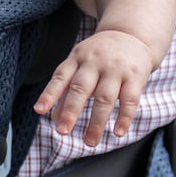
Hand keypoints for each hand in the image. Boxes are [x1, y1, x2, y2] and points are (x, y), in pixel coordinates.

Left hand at [32, 29, 154, 145]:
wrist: (132, 34)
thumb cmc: (99, 54)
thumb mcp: (79, 64)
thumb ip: (66, 89)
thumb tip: (53, 117)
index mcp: (77, 58)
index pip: (60, 77)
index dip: (49, 94)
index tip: (39, 110)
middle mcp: (95, 62)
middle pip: (81, 88)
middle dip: (71, 111)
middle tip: (62, 131)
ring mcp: (116, 69)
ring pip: (105, 97)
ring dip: (96, 122)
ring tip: (89, 142)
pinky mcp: (136, 76)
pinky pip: (130, 99)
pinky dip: (124, 117)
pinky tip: (118, 133)